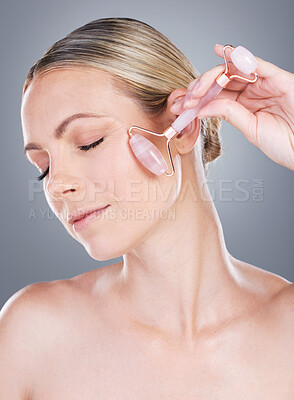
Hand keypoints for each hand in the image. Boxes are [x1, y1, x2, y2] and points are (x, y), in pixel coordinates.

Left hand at [170, 44, 293, 169]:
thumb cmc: (284, 142)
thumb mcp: (250, 129)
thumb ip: (228, 114)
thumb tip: (202, 106)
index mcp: (244, 105)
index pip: (215, 97)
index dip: (196, 100)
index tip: (179, 108)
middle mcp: (251, 92)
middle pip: (220, 82)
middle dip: (199, 88)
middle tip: (185, 99)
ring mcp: (263, 83)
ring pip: (232, 71)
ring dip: (210, 77)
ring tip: (195, 90)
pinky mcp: (276, 77)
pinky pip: (255, 62)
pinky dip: (238, 57)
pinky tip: (220, 53)